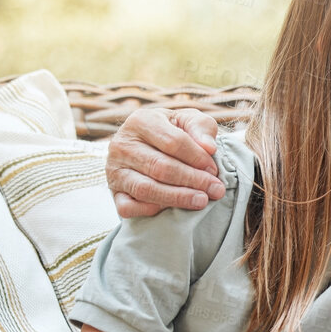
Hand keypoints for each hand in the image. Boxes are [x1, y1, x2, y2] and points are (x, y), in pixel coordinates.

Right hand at [107, 107, 224, 218]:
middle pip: (161, 167)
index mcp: (141, 121)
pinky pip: (128, 207)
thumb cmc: (174, 132)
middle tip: (216, 190)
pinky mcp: (114, 192)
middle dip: (193, 180)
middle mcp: (122, 144)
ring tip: (202, 201)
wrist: (149, 146)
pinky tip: (171, 209)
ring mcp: (114, 170)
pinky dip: (150, 210)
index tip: (215, 170)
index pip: (173, 142)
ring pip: (146, 189)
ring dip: (178, 198)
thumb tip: (209, 148)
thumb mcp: (189, 121)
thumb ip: (201, 128)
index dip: (197, 158)